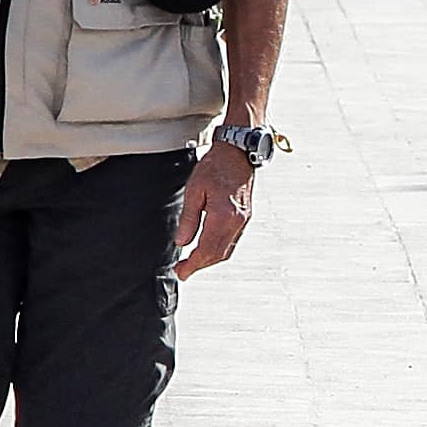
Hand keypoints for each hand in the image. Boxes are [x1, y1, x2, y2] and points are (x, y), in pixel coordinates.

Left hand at [175, 142, 259, 279]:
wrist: (237, 153)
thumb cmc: (214, 167)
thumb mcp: (194, 190)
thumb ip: (188, 219)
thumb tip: (181, 242)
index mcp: (223, 215)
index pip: (206, 249)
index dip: (193, 264)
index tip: (181, 272)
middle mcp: (236, 221)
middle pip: (218, 254)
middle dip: (199, 266)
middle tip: (183, 271)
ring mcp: (243, 220)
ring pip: (226, 250)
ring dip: (209, 260)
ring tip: (192, 262)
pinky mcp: (245, 217)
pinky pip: (232, 241)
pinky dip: (219, 250)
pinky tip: (207, 248)